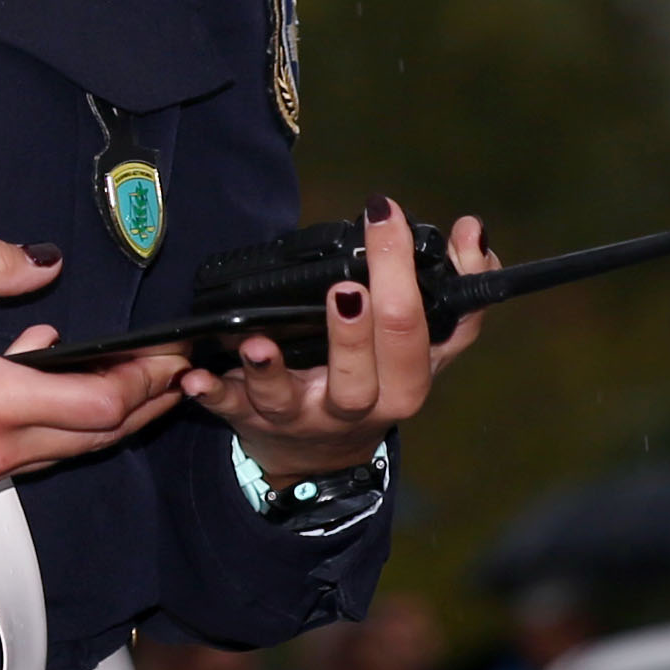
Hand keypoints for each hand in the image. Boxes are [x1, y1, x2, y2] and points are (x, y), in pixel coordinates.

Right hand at [0, 239, 189, 498]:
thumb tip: (44, 261)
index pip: (101, 402)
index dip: (147, 375)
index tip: (172, 348)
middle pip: (103, 435)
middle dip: (148, 397)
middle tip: (176, 363)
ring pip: (72, 449)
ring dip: (110, 415)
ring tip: (138, 374)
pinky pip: (36, 452)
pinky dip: (62, 422)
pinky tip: (50, 376)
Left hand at [180, 201, 485, 481]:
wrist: (322, 455)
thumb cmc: (380, 383)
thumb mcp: (427, 346)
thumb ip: (458, 288)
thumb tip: (472, 231)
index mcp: (404, 382)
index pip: (412, 330)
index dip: (401, 273)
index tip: (385, 215)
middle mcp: (356, 406)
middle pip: (360, 374)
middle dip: (353, 330)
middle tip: (346, 287)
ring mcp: (300, 415)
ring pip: (288, 398)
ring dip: (271, 369)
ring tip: (259, 341)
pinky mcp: (250, 419)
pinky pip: (229, 409)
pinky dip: (214, 393)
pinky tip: (197, 377)